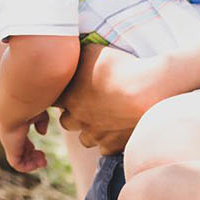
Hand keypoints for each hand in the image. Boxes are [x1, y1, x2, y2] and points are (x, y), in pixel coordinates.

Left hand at [0, 110, 52, 172]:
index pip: (21, 143)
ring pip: (19, 160)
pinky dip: (28, 167)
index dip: (31, 149)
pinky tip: (37, 164)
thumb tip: (42, 133)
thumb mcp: (38, 113)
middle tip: (44, 158)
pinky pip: (17, 165)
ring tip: (43, 162)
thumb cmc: (26, 106)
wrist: (13, 108)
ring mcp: (10, 145)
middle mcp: (12, 138)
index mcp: (16, 129)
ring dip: (33, 164)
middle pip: (21, 153)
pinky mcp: (11, 151)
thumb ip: (42, 121)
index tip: (41, 151)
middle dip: (33, 158)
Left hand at [55, 44, 174, 152]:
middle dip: (74, 115)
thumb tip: (69, 53)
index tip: (70, 89)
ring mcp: (95, 134)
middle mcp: (77, 117)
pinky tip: (119, 130)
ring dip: (91, 130)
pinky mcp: (113, 145)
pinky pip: (105, 149)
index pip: (52, 100)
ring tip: (105, 119)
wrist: (147, 90)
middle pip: (66, 122)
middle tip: (89, 105)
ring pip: (85, 139)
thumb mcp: (93, 51)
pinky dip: (110, 141)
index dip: (60, 95)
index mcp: (68, 96)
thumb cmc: (120, 66)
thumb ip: (77, 57)